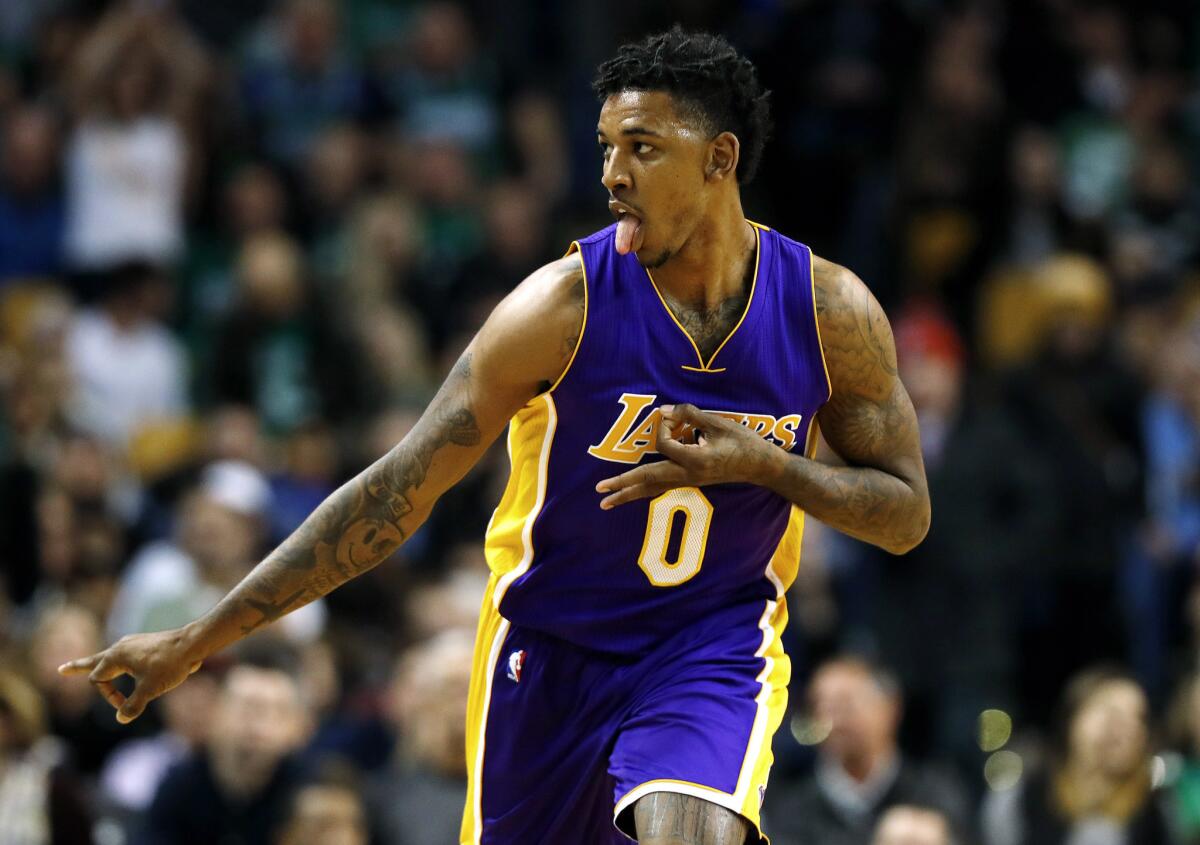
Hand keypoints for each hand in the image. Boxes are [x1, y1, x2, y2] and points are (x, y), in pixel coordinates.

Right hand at [58, 628, 202, 723]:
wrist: (193, 643)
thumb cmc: (170, 664)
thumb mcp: (150, 689)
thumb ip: (133, 705)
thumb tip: (121, 719)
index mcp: (117, 655)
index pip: (97, 679)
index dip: (107, 696)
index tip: (125, 703)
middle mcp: (121, 647)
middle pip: (95, 660)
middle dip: (78, 667)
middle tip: (61, 670)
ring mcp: (134, 644)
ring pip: (111, 656)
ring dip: (99, 663)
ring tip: (89, 664)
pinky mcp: (146, 644)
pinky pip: (127, 655)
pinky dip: (119, 661)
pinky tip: (122, 661)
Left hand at [595, 403, 781, 507]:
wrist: (762, 467)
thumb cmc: (744, 443)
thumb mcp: (719, 423)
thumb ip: (691, 415)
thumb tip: (665, 409)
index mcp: (696, 461)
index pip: (665, 444)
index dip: (664, 426)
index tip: (673, 415)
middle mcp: (689, 476)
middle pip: (649, 480)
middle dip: (623, 485)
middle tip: (598, 491)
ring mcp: (689, 482)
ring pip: (653, 488)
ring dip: (628, 494)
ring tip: (606, 502)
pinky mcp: (691, 482)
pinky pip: (662, 486)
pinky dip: (645, 488)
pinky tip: (632, 493)